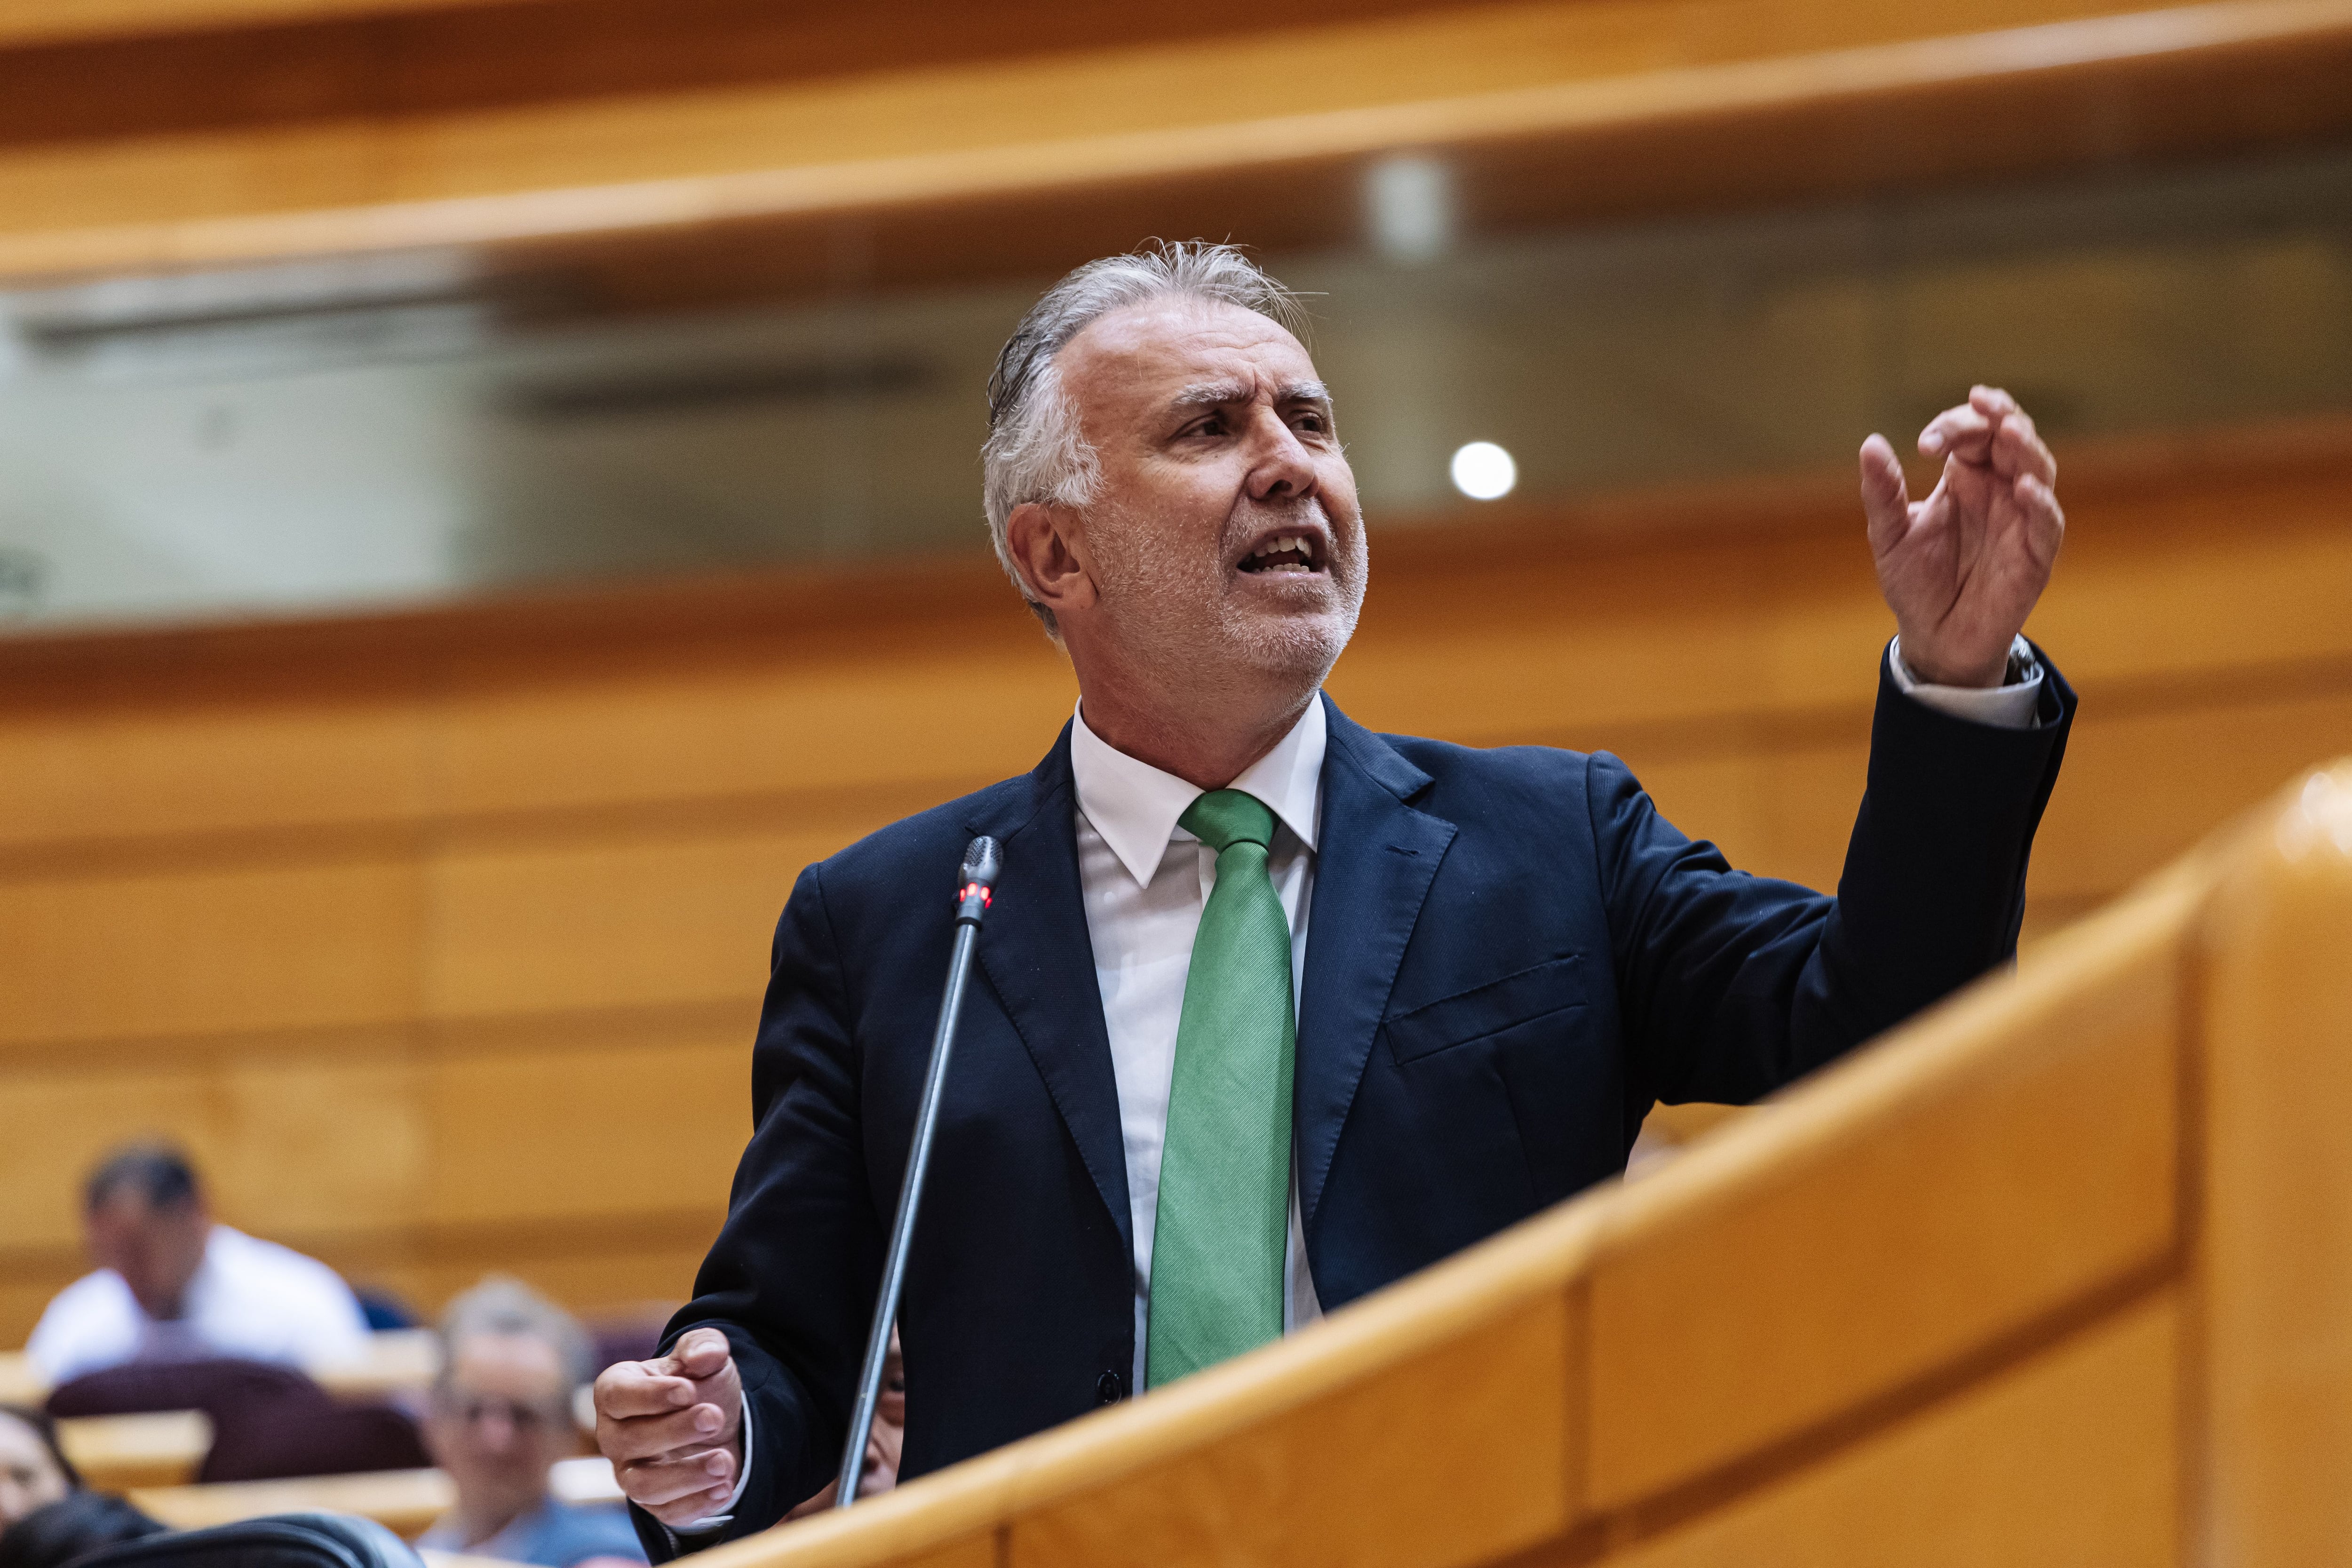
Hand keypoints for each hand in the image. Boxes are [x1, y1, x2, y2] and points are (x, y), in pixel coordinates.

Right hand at [594, 1327, 744, 1527]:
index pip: (615, 1396)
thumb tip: (706, 1355)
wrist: (715, 1420)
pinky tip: (725, 1487)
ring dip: (686, 1476)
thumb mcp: (705, 1355)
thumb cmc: (699, 1383)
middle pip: (629, 1441)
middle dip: (675, 1431)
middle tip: (715, 1418)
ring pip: (642, 1486)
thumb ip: (705, 1346)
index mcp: (617, 1391)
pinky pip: (667, 1512)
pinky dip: (697, 1504)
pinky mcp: (655, 1502)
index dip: (650, 1396)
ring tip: (724, 1462)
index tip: (688, 1391)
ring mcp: (630, 1472)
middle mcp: (614, 1435)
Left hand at [1860, 386, 2063, 687]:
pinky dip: (2040, 502)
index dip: (1954, 426)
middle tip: (1984, 404)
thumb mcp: (1890, 535)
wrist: (1933, 636)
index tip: (1926, 442)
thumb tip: (1871, 443)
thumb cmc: (1915, 582)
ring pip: (2037, 469)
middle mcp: (1998, 489)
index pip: (1971, 434)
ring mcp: (2021, 518)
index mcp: (1965, 477)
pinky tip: (2023, 487)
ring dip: (2026, 447)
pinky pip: (2047, 522)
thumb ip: (1883, 493)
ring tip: (2008, 430)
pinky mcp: (2035, 553)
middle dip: (1999, 417)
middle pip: (2011, 439)